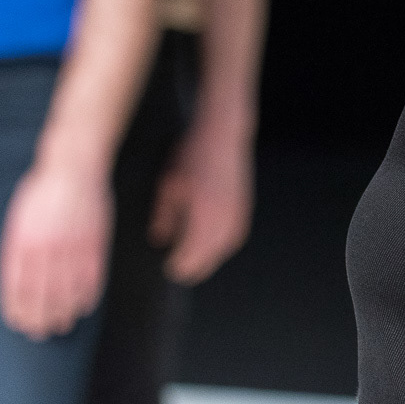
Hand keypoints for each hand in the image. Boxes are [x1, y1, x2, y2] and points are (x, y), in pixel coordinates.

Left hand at [0, 162, 111, 339]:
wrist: (73, 165)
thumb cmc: (42, 190)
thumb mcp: (19, 217)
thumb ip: (17, 247)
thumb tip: (18, 280)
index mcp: (22, 241)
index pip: (17, 286)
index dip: (17, 309)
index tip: (18, 323)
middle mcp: (46, 248)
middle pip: (42, 294)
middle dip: (39, 318)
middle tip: (40, 333)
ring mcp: (72, 246)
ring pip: (67, 290)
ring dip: (63, 312)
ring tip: (61, 325)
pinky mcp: (93, 242)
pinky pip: (91, 276)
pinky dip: (88, 295)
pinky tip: (84, 306)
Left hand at [150, 124, 253, 284]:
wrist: (222, 133)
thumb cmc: (190, 155)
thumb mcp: (168, 184)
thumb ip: (164, 216)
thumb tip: (159, 239)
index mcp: (203, 213)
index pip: (191, 253)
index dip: (179, 264)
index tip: (167, 268)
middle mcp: (223, 216)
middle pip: (210, 255)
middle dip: (194, 266)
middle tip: (178, 270)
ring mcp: (238, 211)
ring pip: (225, 247)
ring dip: (210, 257)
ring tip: (194, 260)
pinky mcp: (245, 206)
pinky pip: (235, 236)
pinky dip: (223, 244)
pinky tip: (212, 243)